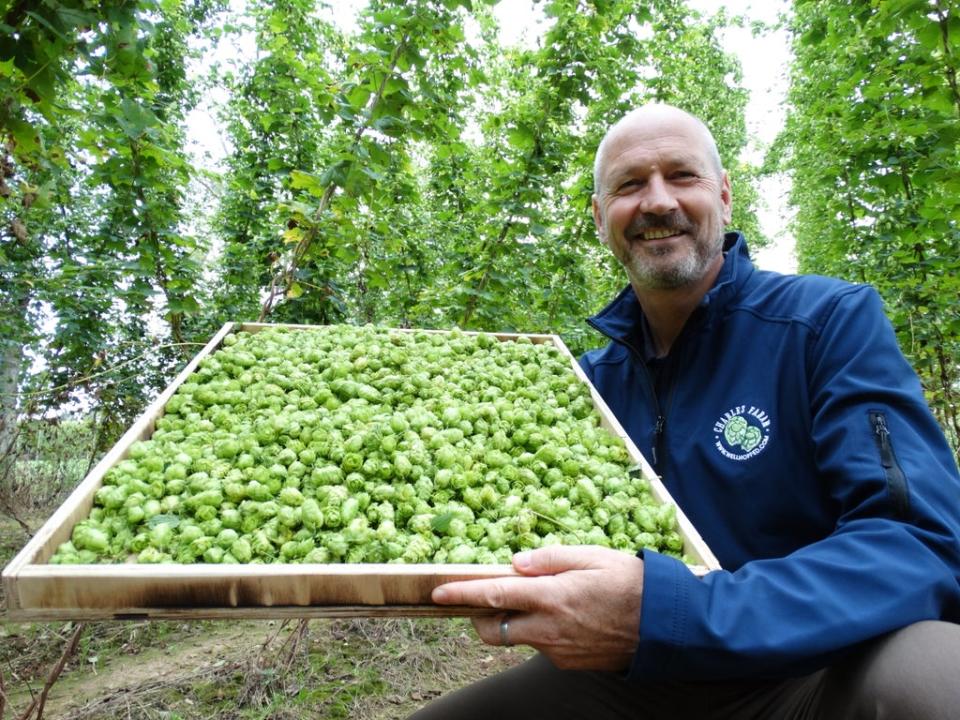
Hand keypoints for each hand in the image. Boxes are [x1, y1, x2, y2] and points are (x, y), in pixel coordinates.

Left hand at [432, 544, 643, 670]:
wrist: (666, 626)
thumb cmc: (631, 582)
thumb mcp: (592, 556)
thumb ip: (549, 559)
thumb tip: (514, 564)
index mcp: (552, 596)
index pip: (494, 596)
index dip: (462, 594)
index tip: (438, 592)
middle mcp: (549, 629)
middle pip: (492, 629)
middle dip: (479, 615)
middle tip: (485, 596)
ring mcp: (558, 651)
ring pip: (517, 639)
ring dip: (513, 622)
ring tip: (539, 600)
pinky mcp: (568, 664)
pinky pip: (541, 648)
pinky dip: (540, 631)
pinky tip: (565, 616)